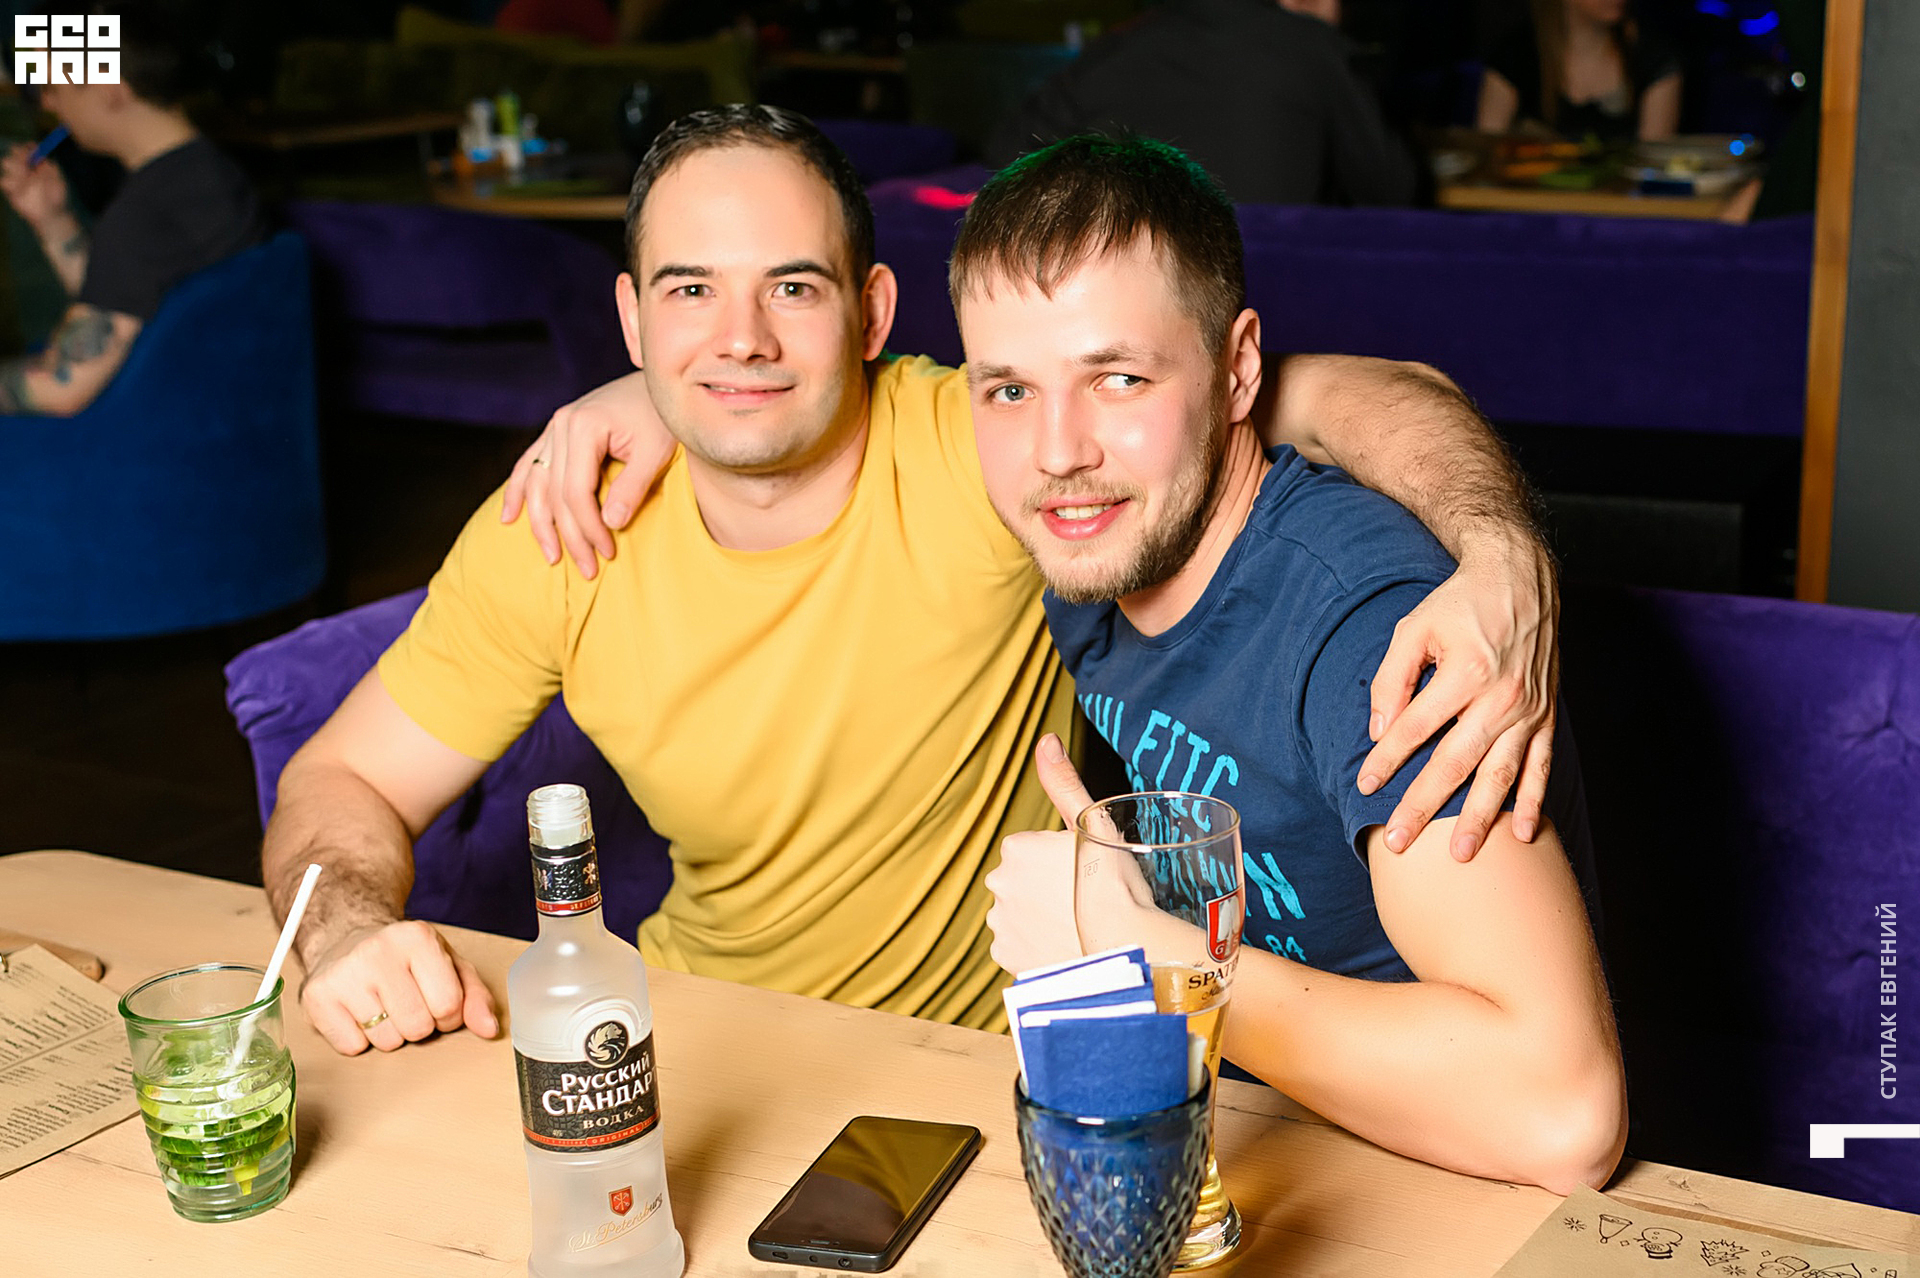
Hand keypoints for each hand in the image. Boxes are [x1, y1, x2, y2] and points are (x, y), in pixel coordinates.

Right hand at [0, 141, 67, 229]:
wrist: (53, 214)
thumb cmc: (58, 196)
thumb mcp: (58, 180)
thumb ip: (51, 167)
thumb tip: (42, 154)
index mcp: (35, 165)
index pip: (25, 151)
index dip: (26, 148)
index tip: (31, 147)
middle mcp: (24, 170)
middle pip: (13, 154)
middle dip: (18, 154)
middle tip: (27, 161)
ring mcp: (16, 179)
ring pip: (6, 163)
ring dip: (14, 165)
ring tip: (26, 175)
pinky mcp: (11, 191)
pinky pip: (4, 181)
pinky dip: (10, 181)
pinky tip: (20, 186)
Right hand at [298, 919, 498, 1054]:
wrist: (346, 937)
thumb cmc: (404, 957)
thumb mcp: (447, 964)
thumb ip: (475, 996)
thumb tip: (489, 1029)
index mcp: (417, 938)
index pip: (449, 1005)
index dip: (447, 1013)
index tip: (434, 999)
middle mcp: (377, 951)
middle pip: (417, 1027)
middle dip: (419, 1024)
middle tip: (406, 1002)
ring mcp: (344, 974)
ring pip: (386, 1041)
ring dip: (390, 1033)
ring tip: (382, 1005)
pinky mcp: (317, 997)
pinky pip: (352, 1047)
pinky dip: (359, 1038)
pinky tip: (358, 1011)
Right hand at [500, 371, 671, 577]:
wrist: (656, 385)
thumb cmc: (661, 417)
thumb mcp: (656, 451)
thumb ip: (633, 486)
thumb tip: (611, 524)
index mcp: (583, 426)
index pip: (576, 492)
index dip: (588, 528)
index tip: (606, 552)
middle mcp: (560, 425)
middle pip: (555, 493)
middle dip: (569, 535)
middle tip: (587, 569)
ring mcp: (554, 428)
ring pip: (536, 483)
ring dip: (539, 523)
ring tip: (551, 556)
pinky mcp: (555, 432)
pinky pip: (529, 465)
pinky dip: (519, 491)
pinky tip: (510, 517)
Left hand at [984, 734, 1151, 974]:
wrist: (1124, 946)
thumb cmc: (1114, 884)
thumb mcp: (1093, 822)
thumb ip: (1063, 782)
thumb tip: (1046, 740)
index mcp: (1015, 849)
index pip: (1035, 851)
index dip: (1064, 861)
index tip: (1086, 873)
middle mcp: (997, 885)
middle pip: (1024, 881)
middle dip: (1047, 889)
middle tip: (1085, 901)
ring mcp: (1000, 925)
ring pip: (1020, 914)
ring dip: (1041, 918)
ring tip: (1078, 925)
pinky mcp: (1006, 959)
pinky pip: (1019, 947)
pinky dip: (1037, 947)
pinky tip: (1065, 945)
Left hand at [1360, 537, 1557, 861]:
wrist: (1520, 578)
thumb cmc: (1459, 604)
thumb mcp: (1413, 628)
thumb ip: (1391, 679)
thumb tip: (1378, 730)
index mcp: (1465, 672)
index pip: (1415, 728)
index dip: (1387, 760)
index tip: (1365, 786)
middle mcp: (1502, 696)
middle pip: (1455, 762)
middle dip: (1423, 805)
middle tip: (1398, 842)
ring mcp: (1529, 709)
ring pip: (1501, 774)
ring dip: (1480, 816)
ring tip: (1459, 853)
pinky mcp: (1547, 714)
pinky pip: (1541, 765)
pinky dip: (1533, 800)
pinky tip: (1522, 833)